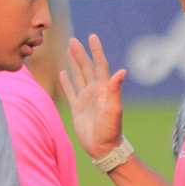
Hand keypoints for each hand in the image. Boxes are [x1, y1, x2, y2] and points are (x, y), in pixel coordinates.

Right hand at [59, 34, 127, 159]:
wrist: (103, 148)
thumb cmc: (110, 130)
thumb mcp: (114, 110)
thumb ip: (115, 90)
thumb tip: (121, 71)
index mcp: (103, 89)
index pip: (99, 65)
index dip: (96, 51)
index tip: (92, 37)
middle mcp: (94, 91)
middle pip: (86, 67)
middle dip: (80, 53)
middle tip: (73, 40)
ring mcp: (85, 99)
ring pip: (78, 76)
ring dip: (74, 63)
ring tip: (69, 50)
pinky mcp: (77, 108)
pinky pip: (70, 91)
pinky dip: (66, 82)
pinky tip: (63, 73)